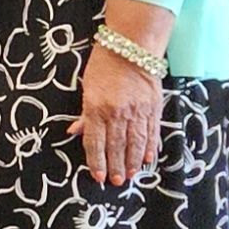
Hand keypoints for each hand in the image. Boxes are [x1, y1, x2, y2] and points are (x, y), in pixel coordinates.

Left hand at [67, 41, 162, 185]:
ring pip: (136, 143)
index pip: (95, 141)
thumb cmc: (104, 66)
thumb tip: (75, 133)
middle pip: (117, 146)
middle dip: (116, 166)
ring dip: (133, 162)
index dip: (97, 161)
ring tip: (131, 175)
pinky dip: (150, 147)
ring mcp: (138, 111)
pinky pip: (152, 132)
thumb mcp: (87, 88)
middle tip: (117, 182)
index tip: (99, 176)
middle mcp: (118, 112)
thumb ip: (84, 114)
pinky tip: (148, 159)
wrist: (131, 47)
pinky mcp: (154, 107)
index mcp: (97, 108)